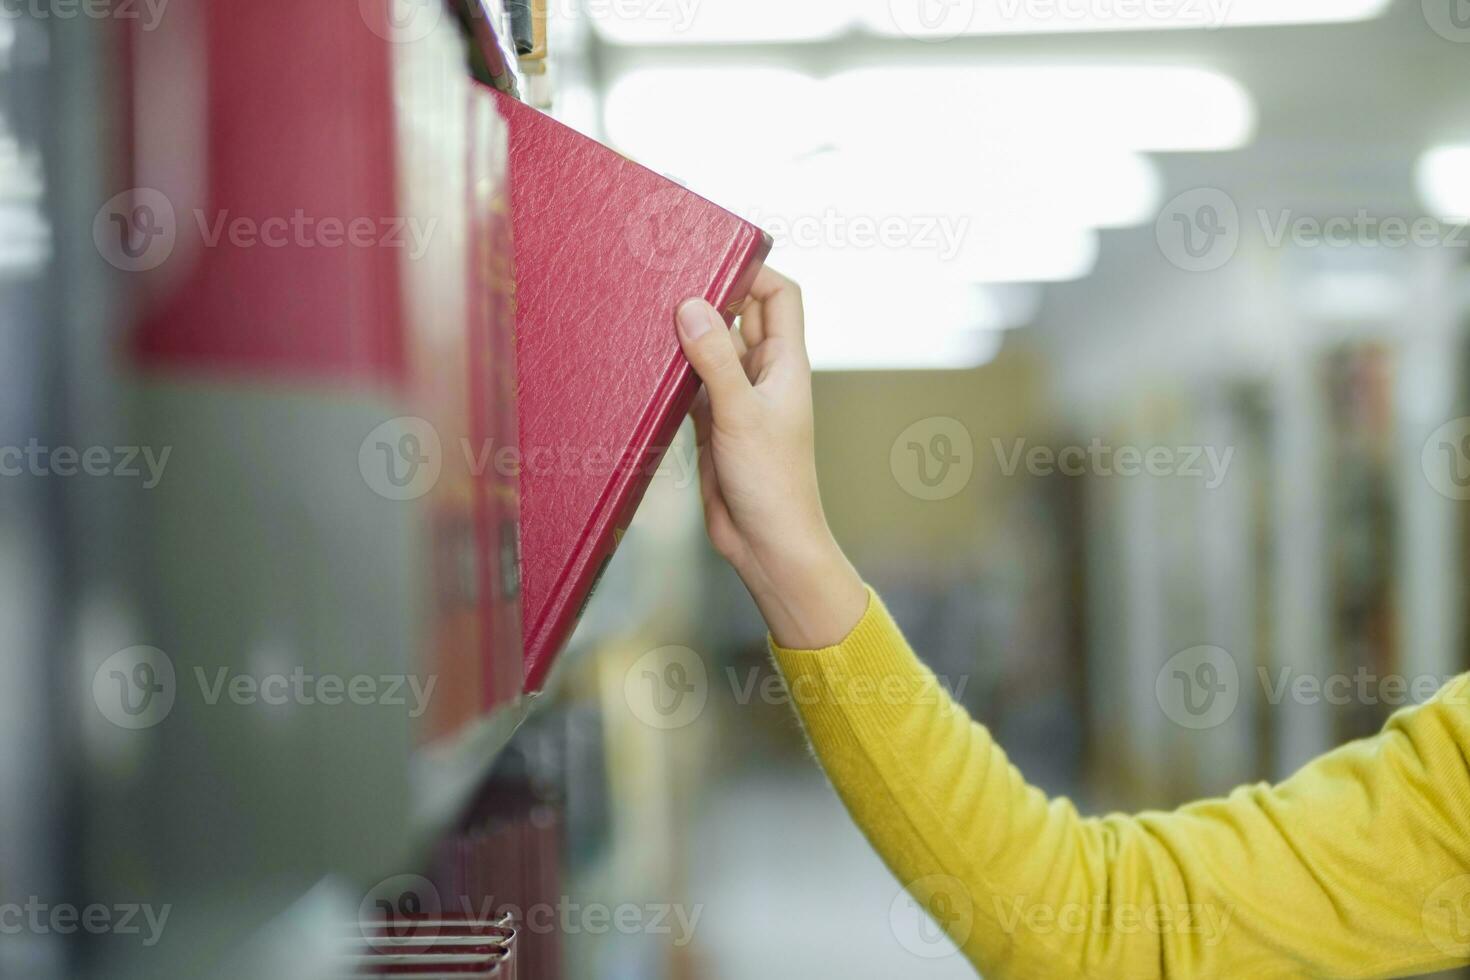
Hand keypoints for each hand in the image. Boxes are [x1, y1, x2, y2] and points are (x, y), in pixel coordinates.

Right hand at [675, 268, 866, 649]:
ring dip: (685, 334)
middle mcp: (763, 375)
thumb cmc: (772, 483)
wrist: (768, 545)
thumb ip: (715, 361)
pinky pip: (691, 383)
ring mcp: (737, 398)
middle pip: (740, 315)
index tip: (710, 259)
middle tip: (664, 278)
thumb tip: (691, 305)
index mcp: (785, 364)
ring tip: (644, 313)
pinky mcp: (713, 423)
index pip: (780, 295)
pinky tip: (643, 362)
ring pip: (710, 348)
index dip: (753, 271)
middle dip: (709, 295)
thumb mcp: (740, 415)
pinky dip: (673, 371)